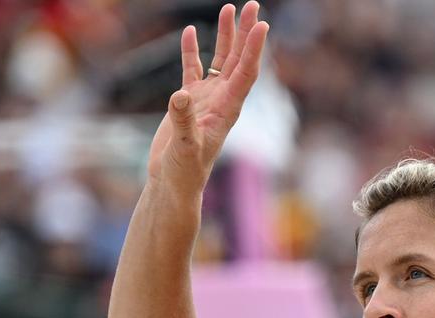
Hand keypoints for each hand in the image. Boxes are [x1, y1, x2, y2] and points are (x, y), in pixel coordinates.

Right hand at [146, 1, 269, 187]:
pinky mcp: (189, 102)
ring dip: (225, 36)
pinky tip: (193, 31)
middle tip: (251, 4)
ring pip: (220, 60)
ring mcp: (207, 99)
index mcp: (228, 109)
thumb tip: (179, 96)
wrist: (174, 183)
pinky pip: (194, 69)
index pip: (246, 73)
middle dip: (244, 32)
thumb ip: (182, 121)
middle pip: (238, 59)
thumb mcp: (184, 147)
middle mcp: (222, 100)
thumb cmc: (185, 171)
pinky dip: (193, 51)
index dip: (254, 49)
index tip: (261, 24)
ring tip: (227, 9)